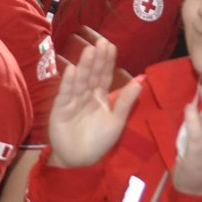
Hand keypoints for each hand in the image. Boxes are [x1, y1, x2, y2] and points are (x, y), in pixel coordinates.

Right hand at [47, 39, 139, 168]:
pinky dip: (68, 82)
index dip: (107, 61)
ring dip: (84, 66)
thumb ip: (126, 101)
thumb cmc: (98, 141)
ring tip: (88, 51)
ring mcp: (72, 101)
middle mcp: (86, 95)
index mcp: (101, 97)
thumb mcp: (117, 121)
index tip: (110, 45)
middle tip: (100, 41)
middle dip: (96, 59)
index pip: (104, 75)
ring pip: (80, 81)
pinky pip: (65, 94)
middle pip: (92, 74)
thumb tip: (141, 79)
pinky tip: (71, 70)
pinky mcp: (60, 109)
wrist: (79, 160)